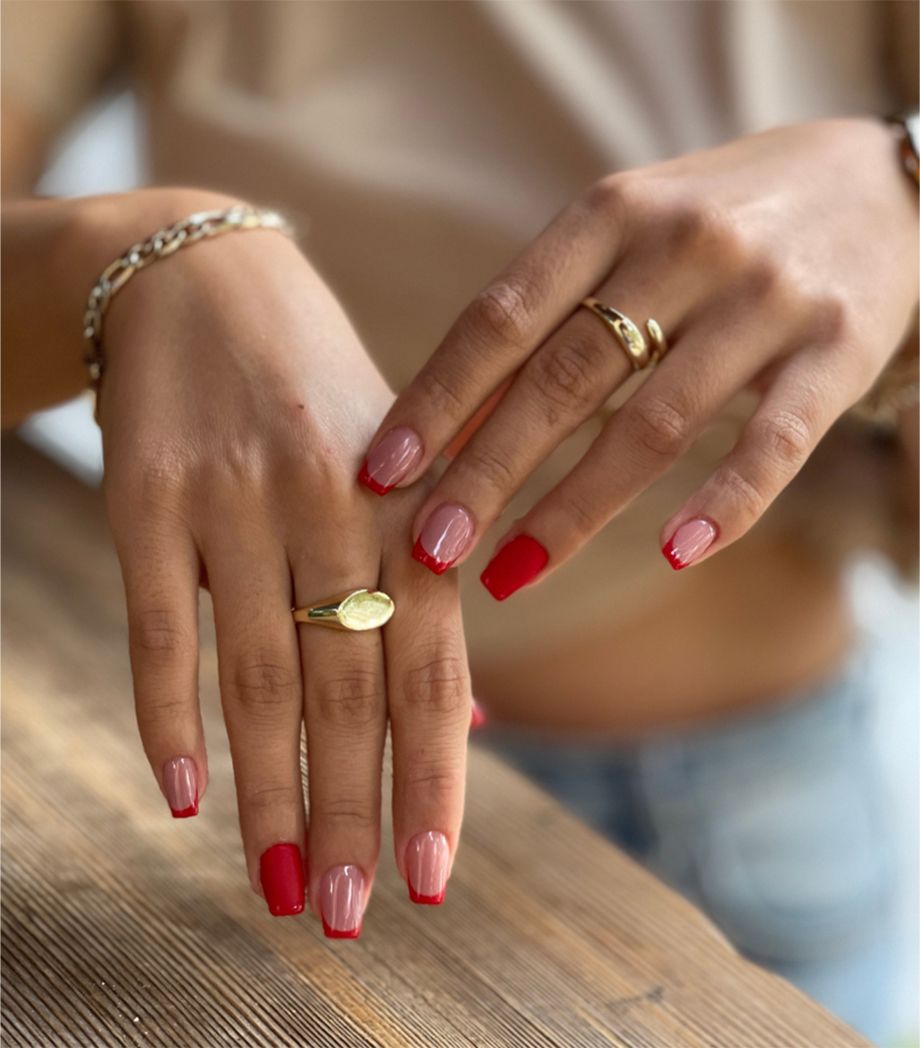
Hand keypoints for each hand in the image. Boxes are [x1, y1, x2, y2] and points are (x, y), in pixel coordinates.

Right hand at [95, 189, 470, 931]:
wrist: (206, 276)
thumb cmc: (320, 394)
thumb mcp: (400, 474)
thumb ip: (435, 599)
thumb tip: (478, 725)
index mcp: (412, 506)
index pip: (433, 668)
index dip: (434, 778)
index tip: (429, 880)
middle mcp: (337, 507)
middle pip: (349, 688)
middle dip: (352, 808)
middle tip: (347, 914)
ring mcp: (240, 501)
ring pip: (260, 672)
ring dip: (271, 789)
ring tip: (279, 887)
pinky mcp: (150, 494)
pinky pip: (161, 622)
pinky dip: (169, 712)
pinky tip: (183, 794)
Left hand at [358, 117, 918, 595]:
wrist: (877, 184)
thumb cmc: (714, 225)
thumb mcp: (622, 237)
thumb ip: (543, 316)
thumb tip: (445, 428)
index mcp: (609, 213)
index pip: (501, 318)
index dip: (435, 401)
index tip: (382, 474)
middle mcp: (681, 247)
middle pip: (565, 378)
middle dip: (487, 472)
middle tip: (429, 549)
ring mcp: (764, 297)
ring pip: (654, 422)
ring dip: (575, 509)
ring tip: (512, 573)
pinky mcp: (837, 348)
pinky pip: (773, 441)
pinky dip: (724, 503)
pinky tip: (676, 556)